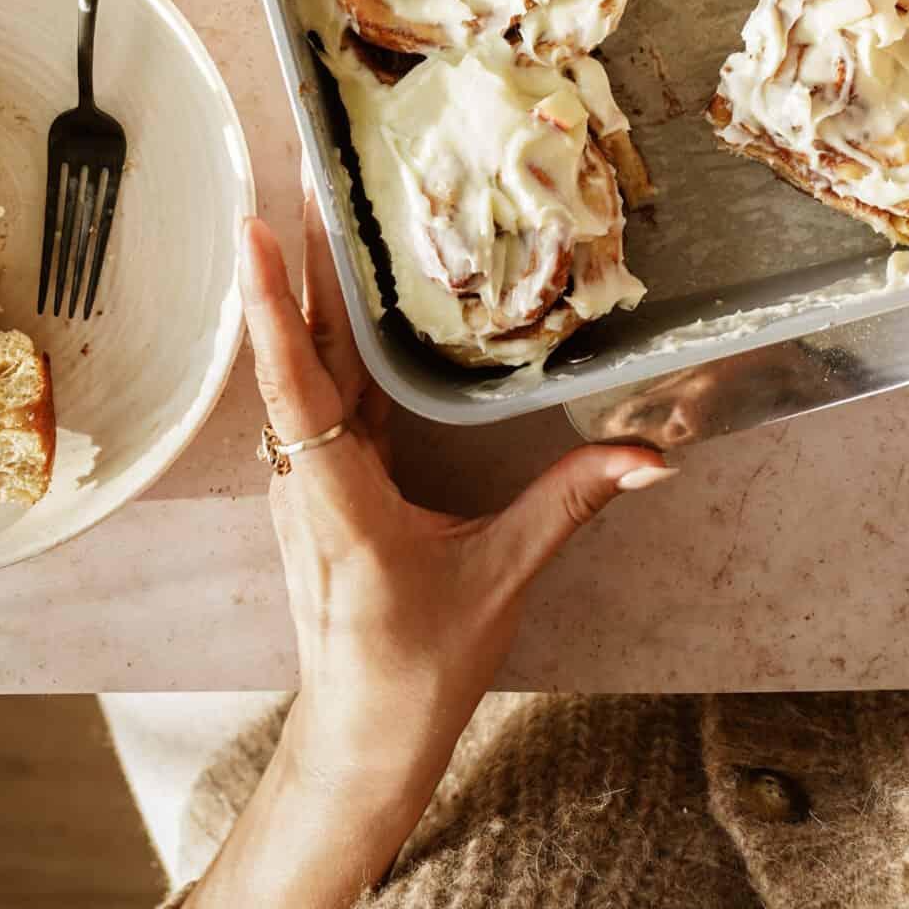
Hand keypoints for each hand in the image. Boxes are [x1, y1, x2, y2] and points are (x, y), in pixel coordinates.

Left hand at [240, 206, 671, 803]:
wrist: (361, 743)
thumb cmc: (414, 673)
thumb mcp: (499, 584)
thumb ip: (569, 508)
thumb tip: (650, 456)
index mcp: (338, 500)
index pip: (298, 385)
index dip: (276, 307)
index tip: (258, 232)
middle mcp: (307, 479)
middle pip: (298, 350)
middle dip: (298, 255)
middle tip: (305, 165)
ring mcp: (308, 481)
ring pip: (307, 365)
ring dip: (310, 285)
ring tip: (322, 205)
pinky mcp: (325, 484)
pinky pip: (323, 393)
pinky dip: (330, 333)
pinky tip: (349, 294)